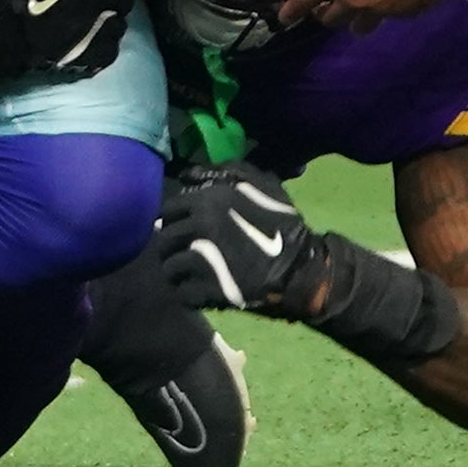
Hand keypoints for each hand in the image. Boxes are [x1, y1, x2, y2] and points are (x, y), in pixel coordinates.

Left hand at [152, 162, 324, 315]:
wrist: (302, 267)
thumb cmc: (281, 223)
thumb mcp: (259, 184)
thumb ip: (223, 172)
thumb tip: (188, 173)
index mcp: (207, 200)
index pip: (168, 210)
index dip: (174, 220)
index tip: (183, 230)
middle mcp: (200, 227)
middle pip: (165, 240)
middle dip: (172, 248)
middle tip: (186, 254)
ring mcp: (204, 260)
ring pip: (170, 268)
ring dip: (177, 273)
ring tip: (190, 275)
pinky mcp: (211, 291)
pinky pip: (183, 294)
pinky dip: (188, 294)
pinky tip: (200, 291)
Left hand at [277, 0, 456, 32]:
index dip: (292, 10)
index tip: (284, 18)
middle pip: (331, 20)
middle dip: (327, 14)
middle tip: (330, 5)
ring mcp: (381, 10)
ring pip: (360, 26)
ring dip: (357, 18)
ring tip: (364, 4)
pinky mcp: (404, 15)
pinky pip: (388, 17)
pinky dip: (386, 9)